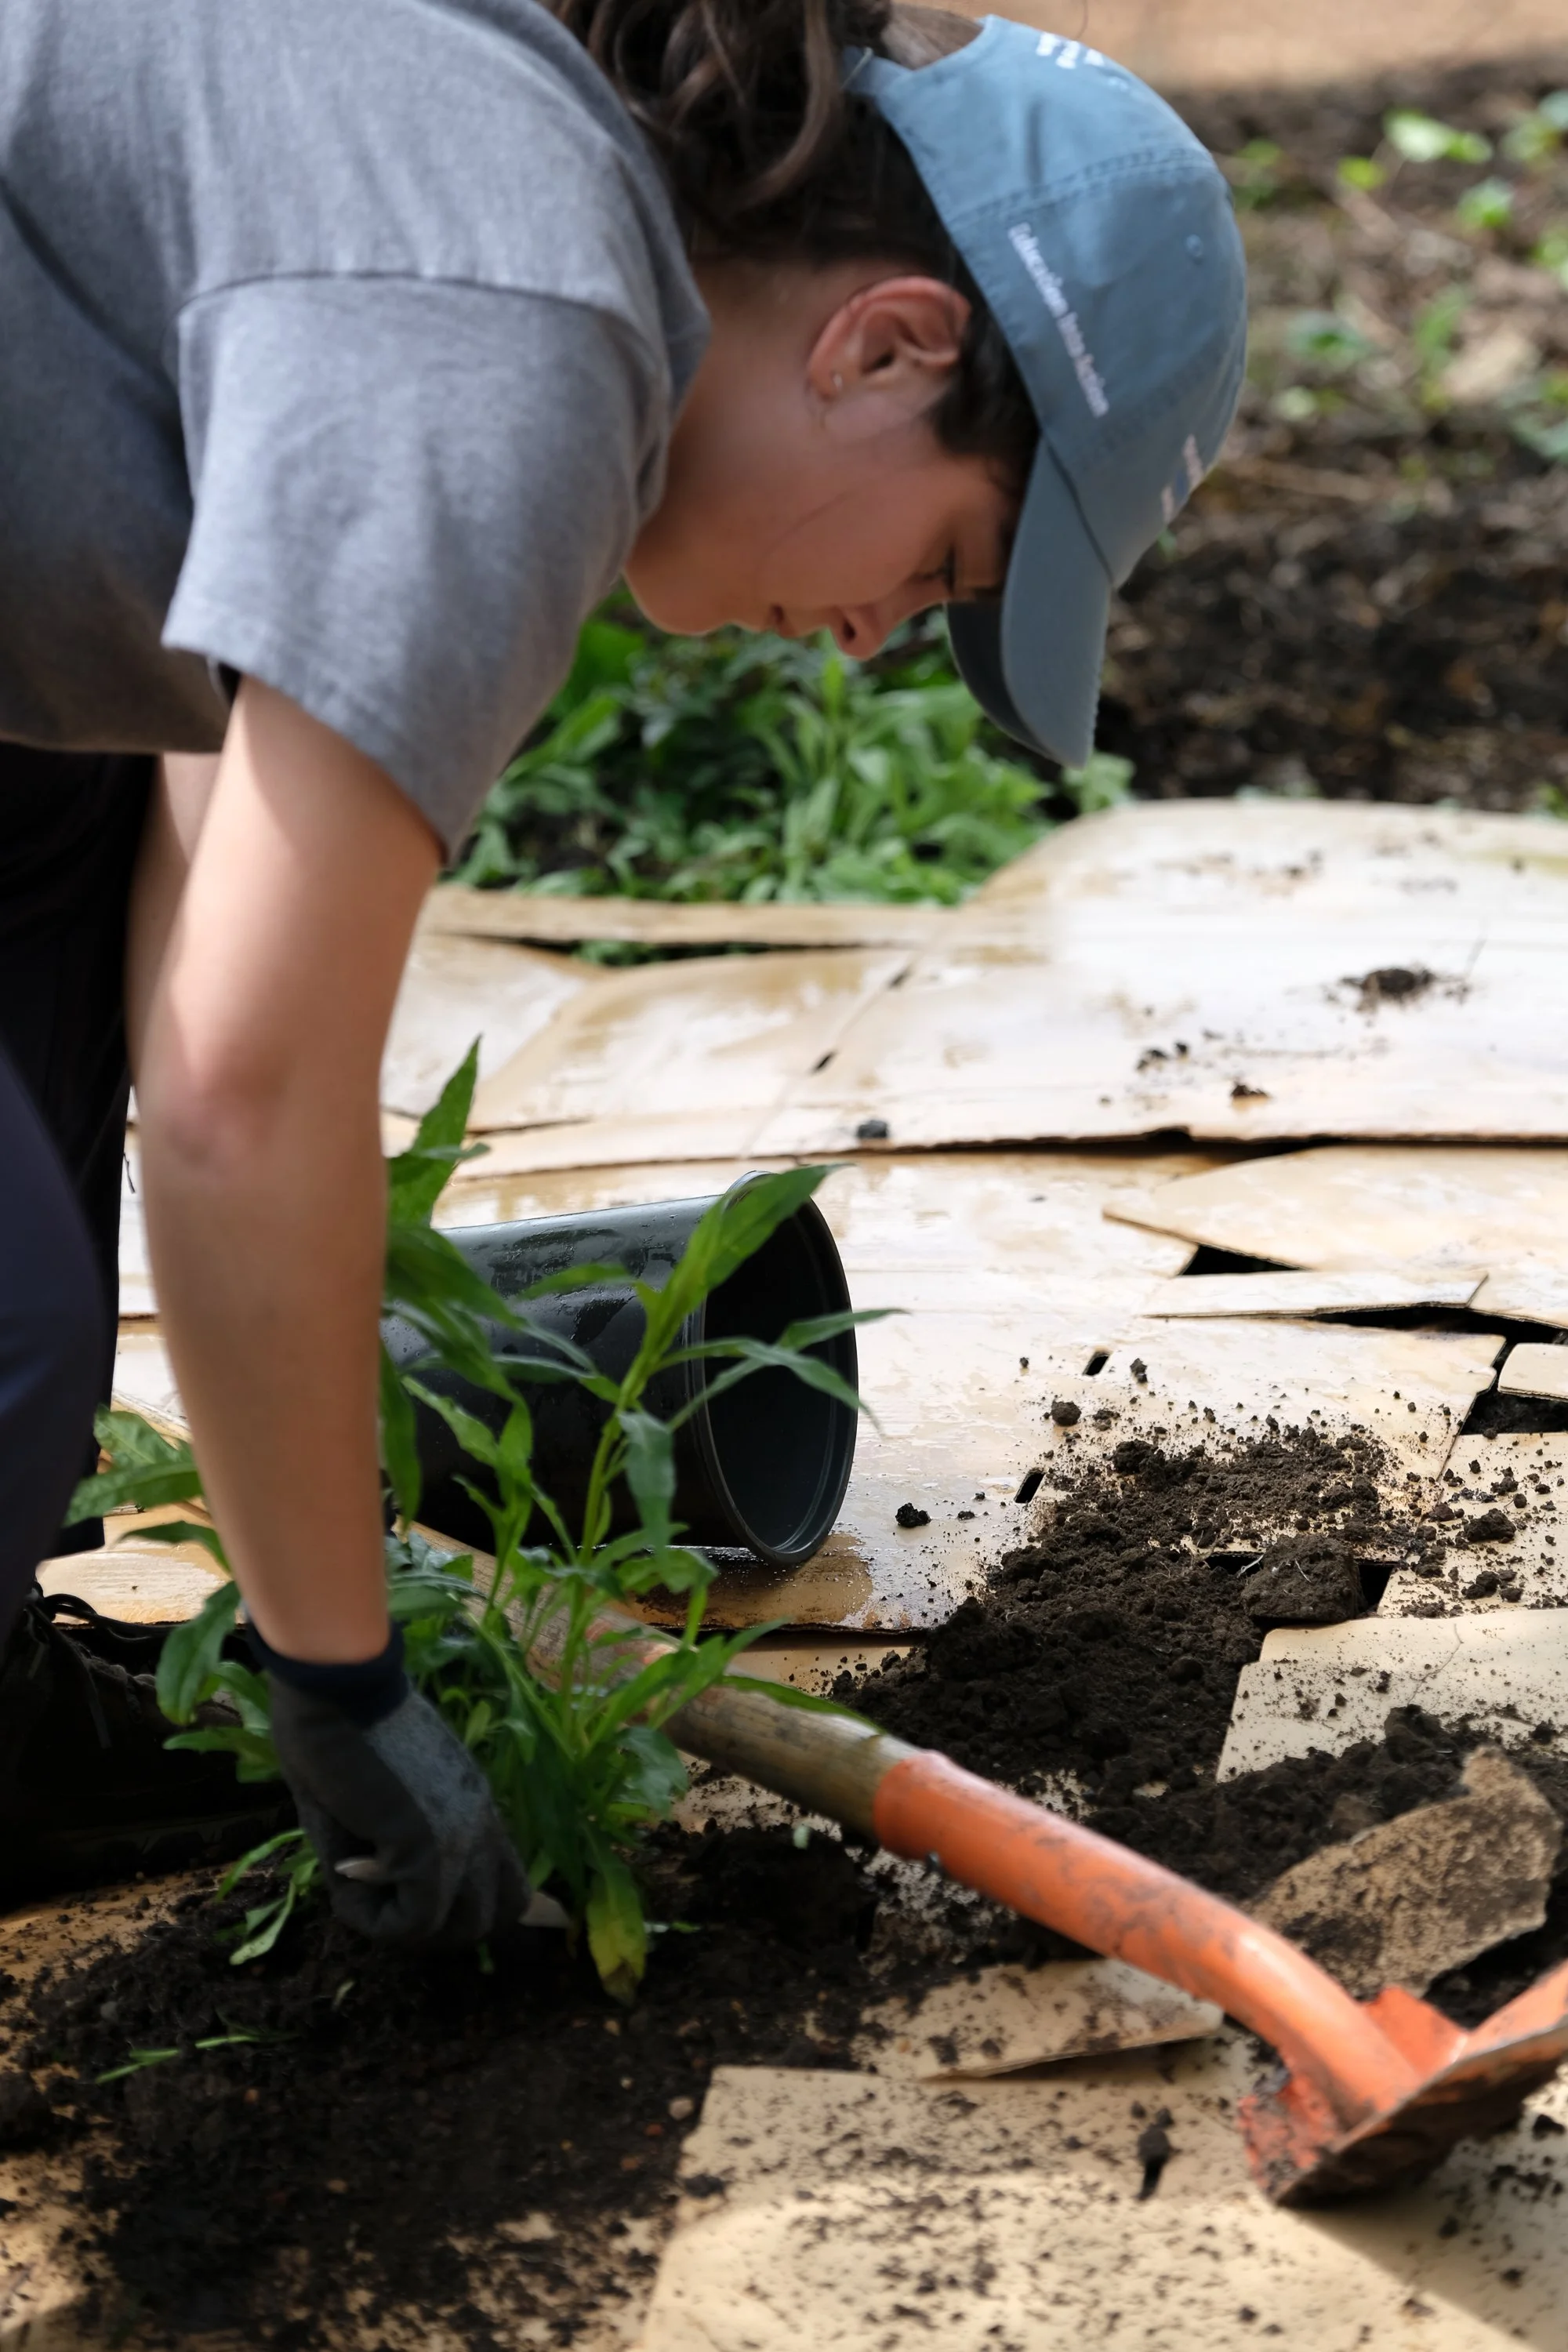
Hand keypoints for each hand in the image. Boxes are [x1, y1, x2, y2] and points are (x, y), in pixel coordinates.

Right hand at [268, 1679, 527, 1948]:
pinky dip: (371, 1917)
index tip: (421, 1908)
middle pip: (495, 1916)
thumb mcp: (384, 1798)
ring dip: (405, 1925)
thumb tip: (380, 1891)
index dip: (471, 1910)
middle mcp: (482, 1823)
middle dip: (435, 1926)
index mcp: (475, 1806)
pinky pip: (412, 1922)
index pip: (515, 1887)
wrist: (335, 1690)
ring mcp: (462, 1837)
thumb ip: (399, 1846)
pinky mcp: (430, 1850)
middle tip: (383, 1900)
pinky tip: (344, 1874)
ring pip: (463, 1929)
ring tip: (359, 1883)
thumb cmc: (345, 1729)